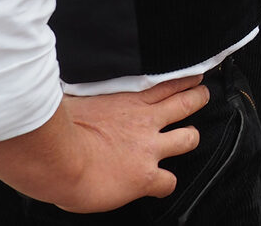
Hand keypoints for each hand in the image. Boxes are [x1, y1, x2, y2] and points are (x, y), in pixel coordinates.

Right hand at [0, 76, 209, 212]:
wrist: (58, 158)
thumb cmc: (57, 127)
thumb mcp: (76, 96)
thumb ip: (87, 92)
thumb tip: (75, 85)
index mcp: (127, 99)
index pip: (165, 82)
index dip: (182, 79)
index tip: (190, 76)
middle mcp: (145, 120)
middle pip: (186, 102)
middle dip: (198, 97)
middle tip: (202, 94)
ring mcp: (149, 148)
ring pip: (189, 138)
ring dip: (191, 137)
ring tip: (192, 135)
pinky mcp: (145, 175)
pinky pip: (169, 182)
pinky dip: (167, 184)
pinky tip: (163, 185)